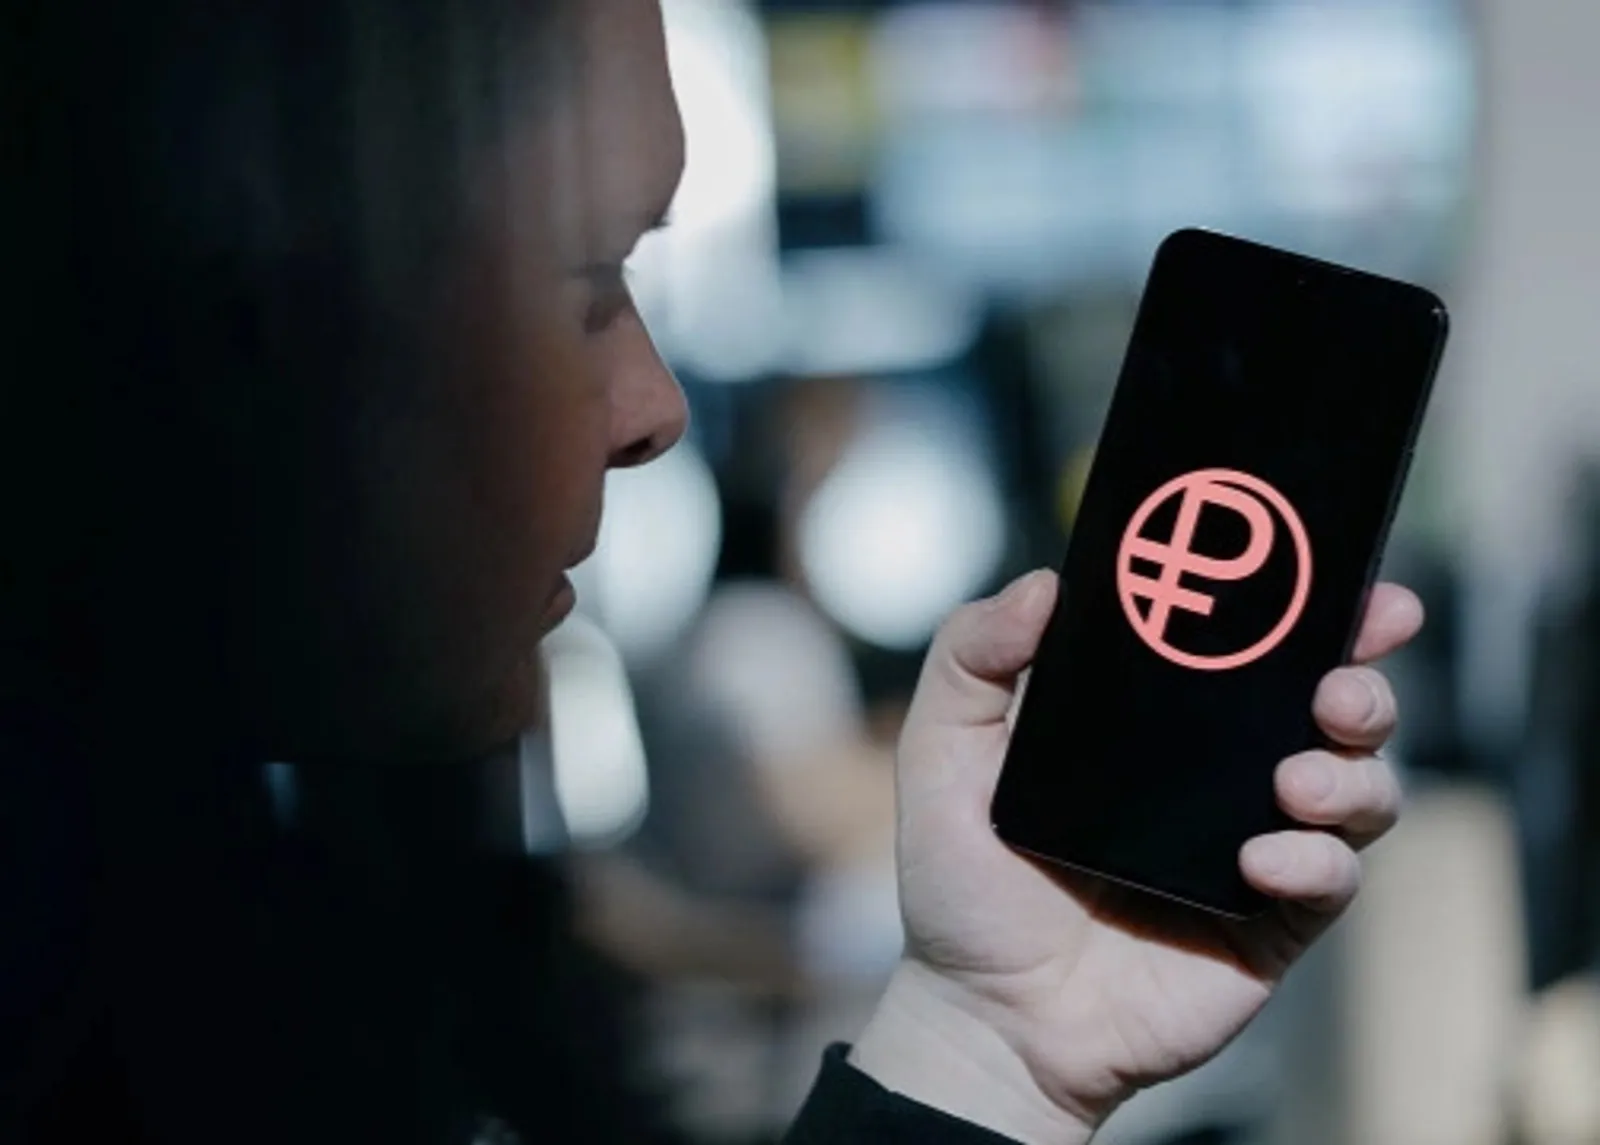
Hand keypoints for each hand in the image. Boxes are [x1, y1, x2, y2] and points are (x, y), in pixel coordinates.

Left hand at [850, 570, 1422, 1143]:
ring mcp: (1256, 846)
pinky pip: (1332, 878)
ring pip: (1359, 787)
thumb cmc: (966, 881)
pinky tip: (1261, 859)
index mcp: (1158, 722)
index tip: (1335, 574)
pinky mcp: (1272, 922)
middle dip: (1360, 680)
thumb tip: (1043, 585)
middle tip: (1338, 682)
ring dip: (1351, 770)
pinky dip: (1316, 859)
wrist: (987, 1014)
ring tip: (1292, 779)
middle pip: (1330, 707)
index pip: (1249, 648)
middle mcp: (1220, 774)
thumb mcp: (944, 753)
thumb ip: (972, 658)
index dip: (1306, 606)